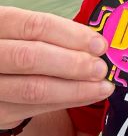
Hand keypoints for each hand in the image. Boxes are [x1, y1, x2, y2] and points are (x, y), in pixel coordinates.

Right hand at [0, 7, 113, 129]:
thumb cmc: (17, 48)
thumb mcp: (25, 34)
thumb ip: (53, 36)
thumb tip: (96, 44)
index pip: (33, 26)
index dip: (70, 35)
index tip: (99, 44)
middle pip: (30, 58)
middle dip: (73, 64)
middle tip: (101, 69)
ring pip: (33, 89)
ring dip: (75, 88)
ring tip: (102, 87)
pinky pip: (34, 109)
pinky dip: (66, 102)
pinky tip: (87, 96)